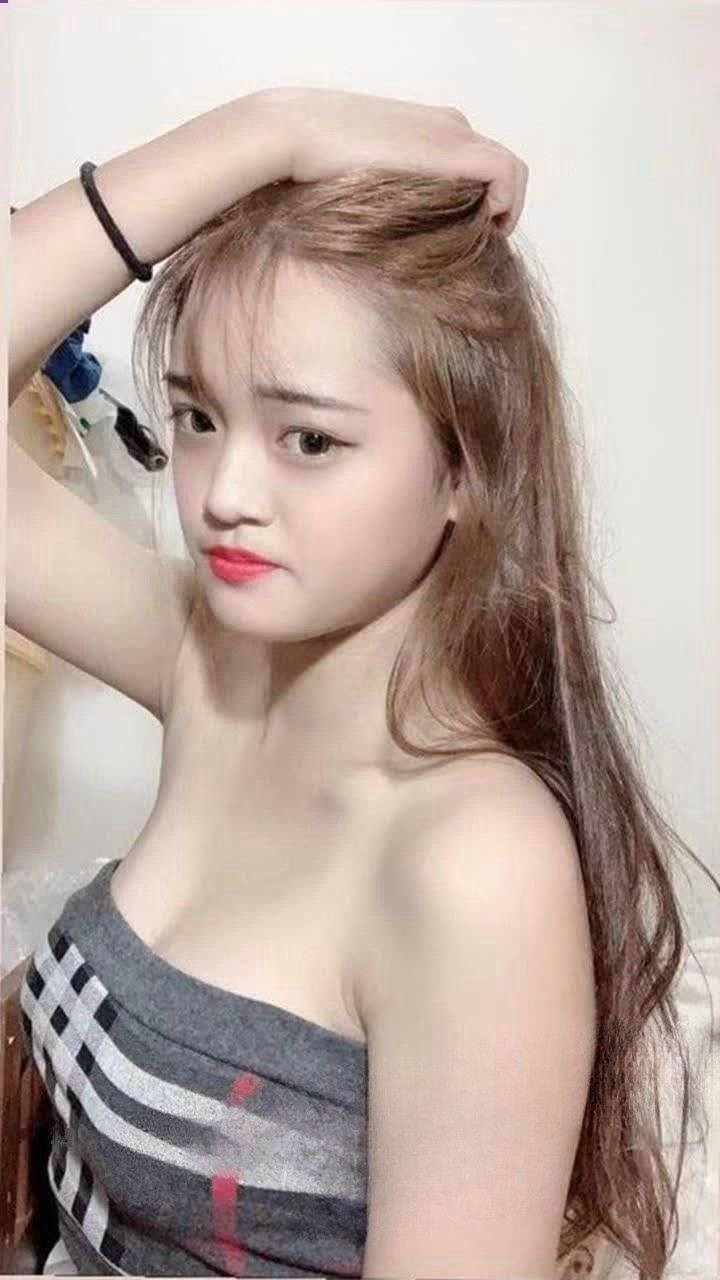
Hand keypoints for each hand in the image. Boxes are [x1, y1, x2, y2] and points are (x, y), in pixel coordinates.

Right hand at [264, 86, 527, 236]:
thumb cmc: (311, 163)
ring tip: (483, 245)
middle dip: (493, 208)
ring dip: (503, 210)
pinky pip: (508, 175)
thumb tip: (381, 235)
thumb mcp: (355, 180)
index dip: (478, 200)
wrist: (295, 134)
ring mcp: (454, 134)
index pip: (475, 162)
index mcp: (426, 128)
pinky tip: (485, 232)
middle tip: (477, 247)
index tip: (464, 237)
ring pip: (508, 172)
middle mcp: (448, 124)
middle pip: (495, 168)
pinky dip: (506, 204)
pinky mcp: (456, 150)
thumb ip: (383, 194)